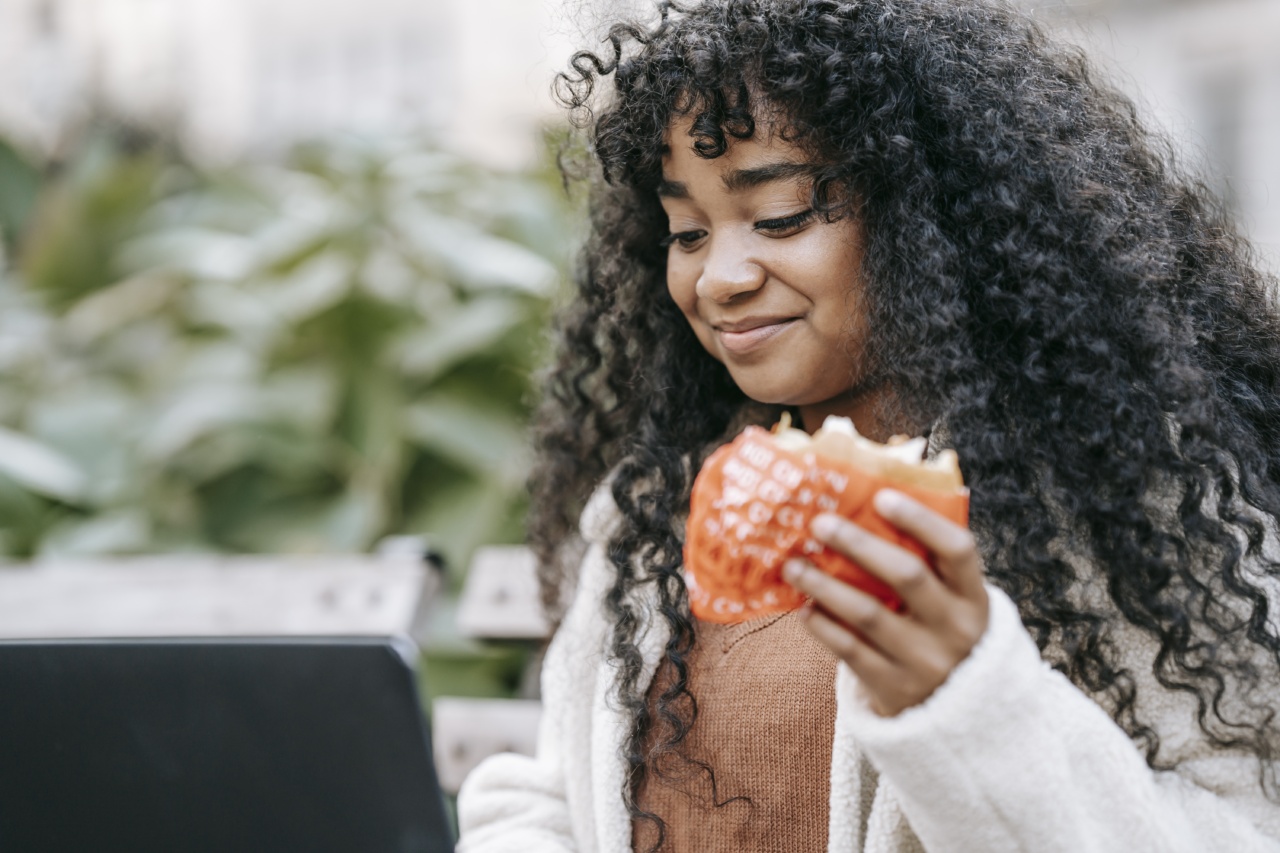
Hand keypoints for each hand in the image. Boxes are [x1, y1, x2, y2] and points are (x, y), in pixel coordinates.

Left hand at [782, 489, 988, 716]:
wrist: (959, 718)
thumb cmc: (940, 634)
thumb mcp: (952, 604)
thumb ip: (925, 564)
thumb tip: (866, 504)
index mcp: (974, 598)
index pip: (957, 549)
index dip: (921, 520)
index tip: (880, 496)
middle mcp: (955, 629)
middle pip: (906, 575)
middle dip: (858, 544)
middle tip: (819, 522)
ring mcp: (925, 661)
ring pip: (868, 614)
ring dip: (824, 585)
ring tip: (794, 565)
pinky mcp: (893, 688)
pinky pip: (850, 650)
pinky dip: (823, 626)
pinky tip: (804, 608)